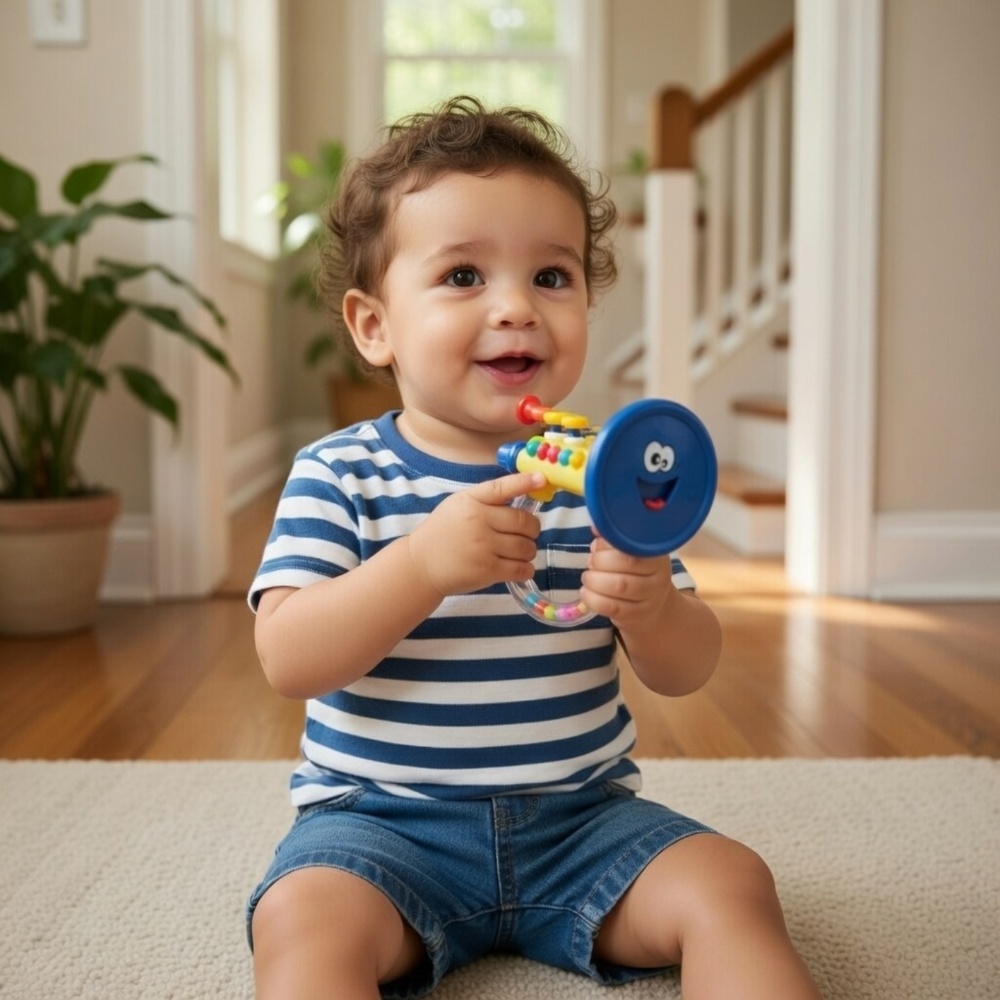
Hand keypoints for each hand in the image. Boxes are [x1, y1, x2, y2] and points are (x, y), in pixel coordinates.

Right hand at [407, 472, 545, 596]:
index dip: (524, 482)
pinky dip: (527, 569)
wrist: (420, 564)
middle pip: (524, 522)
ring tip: (520, 552)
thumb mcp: (458, 505)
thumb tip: (523, 493)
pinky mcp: (487, 570)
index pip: (502, 488)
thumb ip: (486, 499)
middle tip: (527, 534)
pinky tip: (520, 567)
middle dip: (533, 529)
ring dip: (529, 550)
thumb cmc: (442, 533)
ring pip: (526, 547)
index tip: (541, 479)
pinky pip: (521, 569)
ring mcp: (484, 547)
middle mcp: (479, 521)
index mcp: (472, 501)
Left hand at [580, 534, 674, 630]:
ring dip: (594, 580)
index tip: (596, 546)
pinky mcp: (636, 616)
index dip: (608, 546)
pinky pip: (611, 607)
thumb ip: (613, 540)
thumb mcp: (630, 554)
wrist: (652, 607)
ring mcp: (649, 599)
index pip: (633, 546)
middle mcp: (658, 577)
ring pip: (619, 587)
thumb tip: (597, 525)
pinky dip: (592, 599)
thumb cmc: (636, 574)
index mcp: (656, 555)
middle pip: (627, 565)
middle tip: (590, 562)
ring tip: (587, 578)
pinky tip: (586, 592)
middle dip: (599, 562)